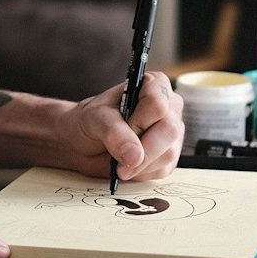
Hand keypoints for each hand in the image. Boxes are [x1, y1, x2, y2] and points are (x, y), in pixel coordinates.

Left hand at [62, 71, 183, 182]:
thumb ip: (114, 133)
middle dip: (142, 150)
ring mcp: (172, 132)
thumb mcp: (95, 119)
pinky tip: (127, 166)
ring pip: (168, 153)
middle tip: (119, 160)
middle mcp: (169, 107)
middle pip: (169, 130)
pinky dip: (141, 173)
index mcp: (154, 85)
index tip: (122, 130)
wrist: (84, 143)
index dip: (139, 122)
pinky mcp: (169, 155)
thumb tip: (136, 156)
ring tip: (118, 162)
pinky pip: (163, 169)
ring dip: (139, 165)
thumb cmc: (91, 121)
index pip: (158, 103)